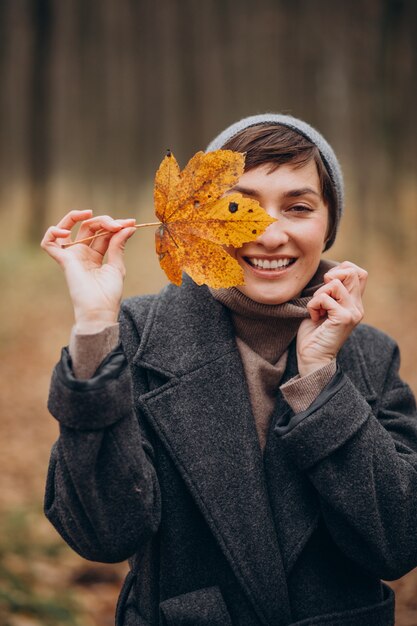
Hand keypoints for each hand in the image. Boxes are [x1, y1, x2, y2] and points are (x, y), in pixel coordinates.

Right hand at [41, 209, 135, 330]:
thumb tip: (129, 227)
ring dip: (75, 217)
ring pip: (67, 227)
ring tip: (89, 214)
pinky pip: (48, 242)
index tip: (130, 223)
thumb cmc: (108, 293)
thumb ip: (118, 245)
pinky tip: (66, 230)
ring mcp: (71, 256)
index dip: (116, 225)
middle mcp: (82, 254)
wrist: (100, 310)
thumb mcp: (117, 266)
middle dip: (104, 221)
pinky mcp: (63, 260)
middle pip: (89, 227)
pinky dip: (53, 231)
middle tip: (118, 224)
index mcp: (96, 256)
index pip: (103, 233)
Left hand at [296, 261, 367, 376]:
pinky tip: (314, 317)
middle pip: (352, 272)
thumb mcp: (322, 306)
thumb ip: (329, 292)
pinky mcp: (344, 318)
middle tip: (320, 295)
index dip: (341, 269)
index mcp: (354, 302)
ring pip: (335, 284)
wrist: (312, 358)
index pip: (359, 272)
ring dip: (318, 294)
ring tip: (316, 309)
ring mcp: (353, 312)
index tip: (326, 283)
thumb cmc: (313, 334)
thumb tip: (327, 273)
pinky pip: (324, 298)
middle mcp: (357, 307)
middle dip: (330, 277)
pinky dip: (313, 305)